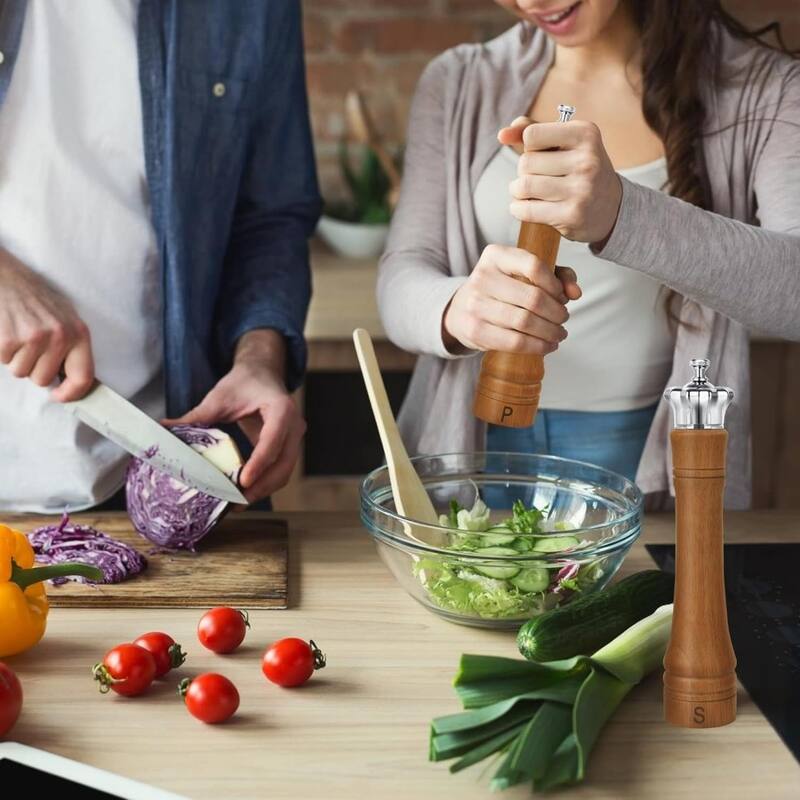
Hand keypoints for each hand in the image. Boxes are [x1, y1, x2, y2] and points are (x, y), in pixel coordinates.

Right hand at [0, 248, 93, 400]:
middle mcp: (59, 336)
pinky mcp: (9, 339)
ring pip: (22, 373)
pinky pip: (4, 361)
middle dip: (34, 368)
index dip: (71, 393)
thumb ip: (72, 349)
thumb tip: (73, 383)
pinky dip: (3, 352)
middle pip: (43, 379)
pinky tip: (7, 332)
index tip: (58, 396)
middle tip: (31, 345)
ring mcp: (33, 337)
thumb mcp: (65, 320)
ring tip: (19, 336)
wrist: (7, 279)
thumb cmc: (38, 302)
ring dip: (17, 359)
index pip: (83, 377)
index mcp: (78, 333)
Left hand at [164, 329, 304, 502]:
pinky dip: (264, 484)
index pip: (273, 440)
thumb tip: (165, 429)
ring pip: (284, 472)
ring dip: (263, 489)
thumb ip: (196, 416)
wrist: (263, 374)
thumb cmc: (244, 383)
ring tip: (238, 503)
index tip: (243, 482)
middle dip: (262, 486)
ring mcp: (294, 438)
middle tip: (236, 501)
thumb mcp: (220, 397)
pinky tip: (244, 492)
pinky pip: (280, 471)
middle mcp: (294, 425)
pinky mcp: (288, 448)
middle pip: (283, 463)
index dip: (259, 463)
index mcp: (281, 408)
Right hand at [442, 244, 580, 354]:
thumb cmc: (502, 289)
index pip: (534, 266)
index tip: (562, 296)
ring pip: (525, 322)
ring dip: (550, 332)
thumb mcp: (524, 272)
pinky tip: (547, 345)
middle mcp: (482, 277)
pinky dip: (537, 346)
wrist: (461, 309)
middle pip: (533, 298)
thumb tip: (575, 293)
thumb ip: (557, 275)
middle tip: (563, 319)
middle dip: (556, 313)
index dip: (555, 285)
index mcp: (495, 255)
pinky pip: (514, 342)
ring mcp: (475, 304)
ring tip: (559, 334)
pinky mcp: (475, 330)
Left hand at [500, 116, 621, 244]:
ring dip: (517, 191)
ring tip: (526, 193)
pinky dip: (518, 209)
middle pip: (526, 162)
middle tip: (537, 178)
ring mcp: (581, 189)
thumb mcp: (565, 143)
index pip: (531, 135)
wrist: (612, 208)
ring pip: (524, 186)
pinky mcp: (572, 215)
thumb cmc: (580, 170)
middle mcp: (587, 160)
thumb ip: (532, 131)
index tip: (541, 155)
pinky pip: (527, 210)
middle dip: (524, 171)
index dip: (529, 146)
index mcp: (586, 134)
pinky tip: (525, 207)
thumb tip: (502, 135)